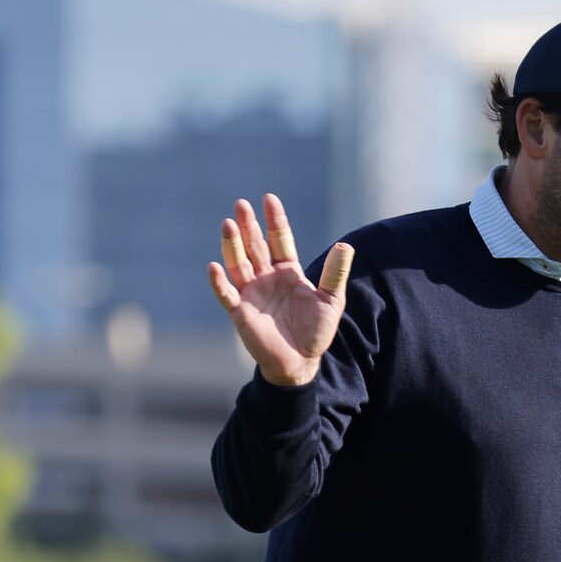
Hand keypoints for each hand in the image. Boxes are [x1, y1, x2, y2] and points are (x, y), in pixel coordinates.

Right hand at [206, 193, 353, 386]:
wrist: (300, 362)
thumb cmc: (316, 333)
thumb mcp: (331, 301)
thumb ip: (335, 274)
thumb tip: (347, 245)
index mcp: (287, 272)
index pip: (279, 239)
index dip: (274, 220)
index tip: (269, 198)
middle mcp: (266, 278)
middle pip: (255, 246)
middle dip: (249, 225)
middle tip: (241, 204)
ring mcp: (251, 293)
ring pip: (238, 264)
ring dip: (232, 245)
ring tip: (228, 224)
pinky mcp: (240, 312)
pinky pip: (226, 294)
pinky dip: (219, 282)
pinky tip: (214, 266)